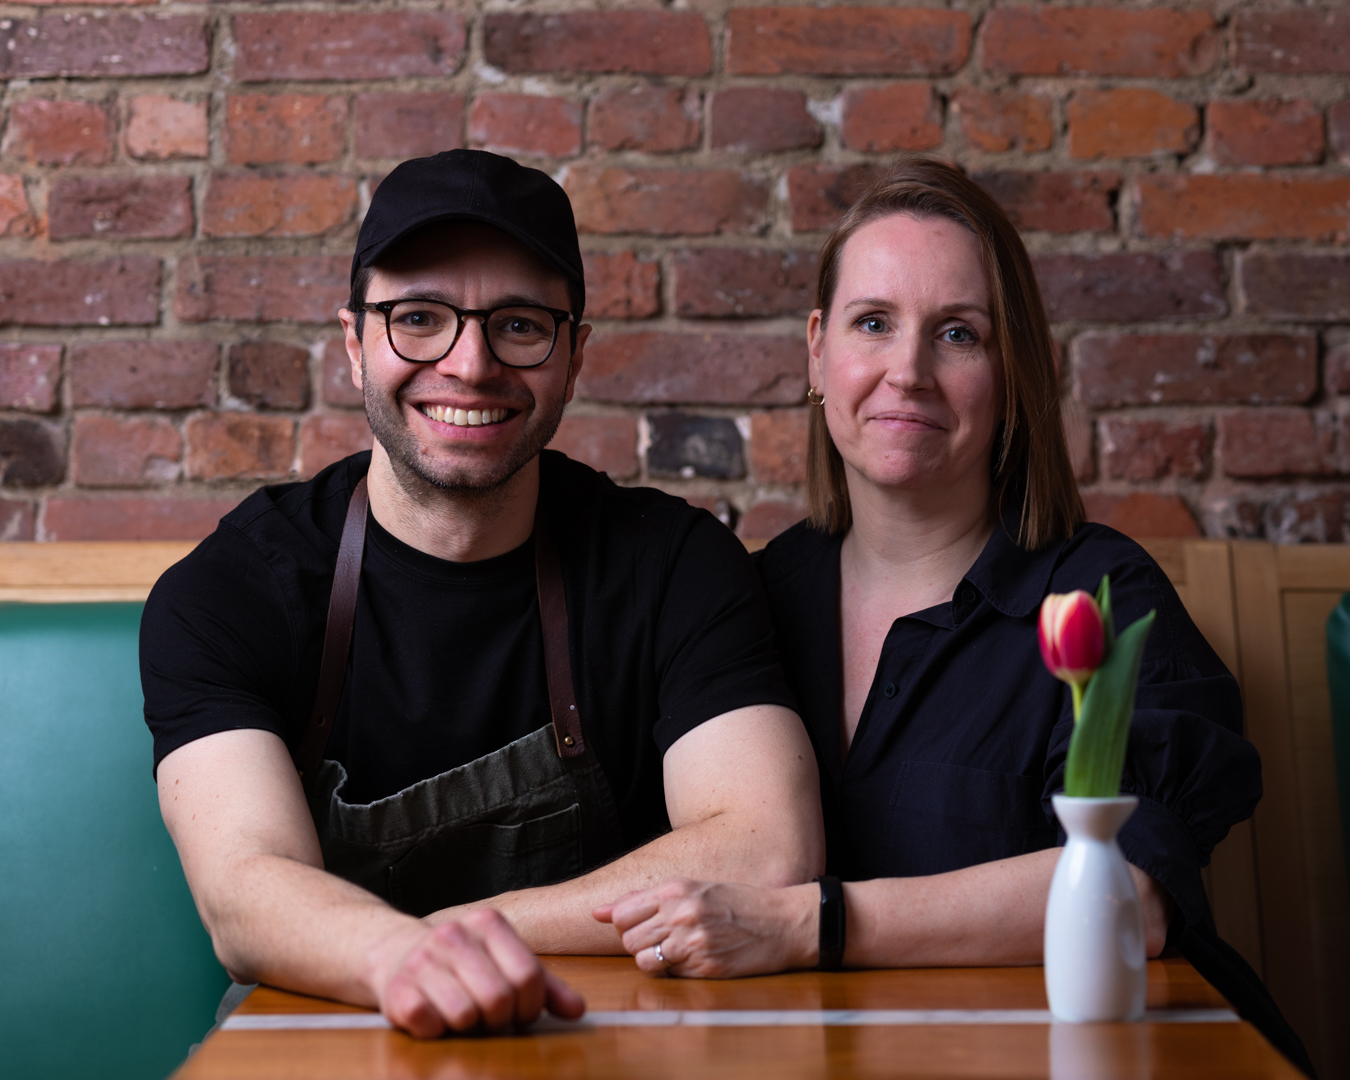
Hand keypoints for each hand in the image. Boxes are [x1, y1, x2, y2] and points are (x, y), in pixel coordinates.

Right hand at [365, 908, 584, 1036]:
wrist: (395, 952)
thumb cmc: (463, 963)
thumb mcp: (506, 963)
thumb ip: (544, 986)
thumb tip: (578, 1011)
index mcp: (488, 922)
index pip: (528, 976)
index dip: (530, 1007)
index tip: (519, 1012)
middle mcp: (454, 934)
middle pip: (499, 999)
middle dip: (499, 1020)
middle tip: (488, 1018)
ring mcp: (422, 960)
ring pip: (466, 1016)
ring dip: (467, 1028)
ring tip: (461, 1014)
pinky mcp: (397, 989)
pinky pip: (430, 1025)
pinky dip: (436, 1031)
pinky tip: (434, 1016)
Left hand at [594, 878, 816, 978]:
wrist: (783, 921)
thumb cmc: (738, 903)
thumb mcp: (694, 888)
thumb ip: (646, 898)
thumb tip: (599, 911)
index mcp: (676, 889)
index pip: (622, 914)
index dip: (625, 925)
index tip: (641, 926)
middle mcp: (681, 913)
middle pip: (628, 940)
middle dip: (639, 945)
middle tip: (662, 940)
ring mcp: (693, 942)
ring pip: (645, 962)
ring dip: (654, 961)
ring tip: (676, 952)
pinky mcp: (706, 967)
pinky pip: (672, 976)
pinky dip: (677, 972)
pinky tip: (696, 959)